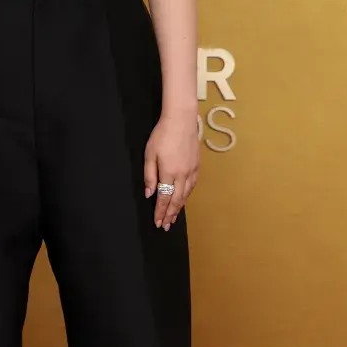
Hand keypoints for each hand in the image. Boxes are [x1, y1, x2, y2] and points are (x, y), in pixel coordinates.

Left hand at [143, 111, 199, 228]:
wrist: (182, 120)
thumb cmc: (162, 135)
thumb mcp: (150, 154)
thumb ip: (149, 175)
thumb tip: (149, 194)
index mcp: (169, 173)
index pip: (164, 198)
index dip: (160, 212)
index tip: (157, 222)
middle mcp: (182, 175)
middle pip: (176, 200)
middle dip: (170, 214)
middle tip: (165, 226)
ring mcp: (192, 171)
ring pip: (186, 195)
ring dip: (179, 208)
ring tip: (173, 218)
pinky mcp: (197, 166)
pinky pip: (192, 186)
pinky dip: (187, 196)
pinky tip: (183, 200)